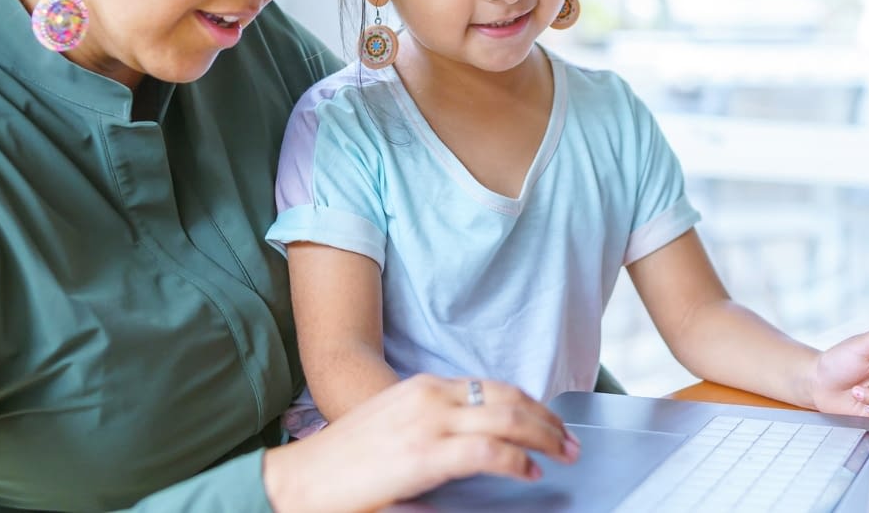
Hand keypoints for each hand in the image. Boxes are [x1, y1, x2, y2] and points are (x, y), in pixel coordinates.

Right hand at [262, 374, 581, 512]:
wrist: (299, 482)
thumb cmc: (341, 465)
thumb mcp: (393, 427)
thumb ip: (431, 426)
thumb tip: (475, 443)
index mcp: (421, 387)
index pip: (490, 386)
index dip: (527, 404)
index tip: (548, 422)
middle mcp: (429, 396)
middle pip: (507, 397)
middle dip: (546, 419)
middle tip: (569, 440)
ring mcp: (428, 423)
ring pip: (507, 417)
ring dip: (543, 435)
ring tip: (563, 452)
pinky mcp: (426, 454)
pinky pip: (488, 450)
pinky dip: (517, 459)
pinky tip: (529, 471)